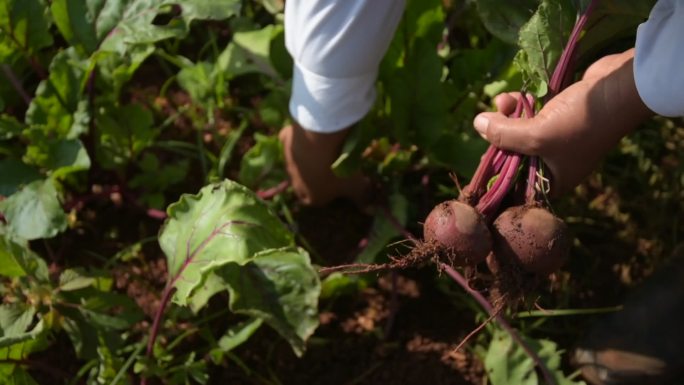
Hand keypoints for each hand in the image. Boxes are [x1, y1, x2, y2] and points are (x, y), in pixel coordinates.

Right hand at [279, 122, 369, 205]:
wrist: (319, 139)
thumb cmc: (339, 168)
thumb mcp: (356, 184)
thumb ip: (362, 197)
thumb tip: (370, 210)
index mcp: (311, 197)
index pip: (317, 201)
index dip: (328, 195)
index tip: (340, 185)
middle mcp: (295, 183)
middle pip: (305, 183)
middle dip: (316, 178)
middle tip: (332, 167)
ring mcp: (288, 162)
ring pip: (297, 163)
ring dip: (308, 159)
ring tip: (324, 149)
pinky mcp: (284, 141)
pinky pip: (291, 142)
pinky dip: (300, 139)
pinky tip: (311, 133)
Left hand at [473, 49, 652, 194]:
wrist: (620, 88)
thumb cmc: (581, 122)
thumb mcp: (537, 135)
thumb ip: (503, 134)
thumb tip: (477, 124)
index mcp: (554, 180)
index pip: (517, 187)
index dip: (497, 176)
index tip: (480, 161)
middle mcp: (555, 162)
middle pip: (513, 156)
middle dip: (498, 138)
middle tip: (488, 123)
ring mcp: (557, 137)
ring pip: (519, 131)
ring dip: (506, 116)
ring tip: (503, 101)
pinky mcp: (558, 114)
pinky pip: (530, 115)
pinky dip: (520, 105)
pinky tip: (514, 95)